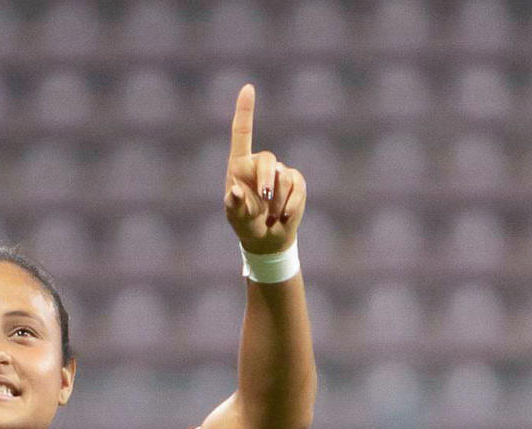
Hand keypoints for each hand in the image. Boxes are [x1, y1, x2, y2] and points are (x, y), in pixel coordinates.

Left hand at [224, 83, 305, 255]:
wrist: (266, 238)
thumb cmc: (245, 223)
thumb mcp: (236, 217)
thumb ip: (234, 205)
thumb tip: (234, 192)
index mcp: (240, 165)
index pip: (242, 133)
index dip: (245, 110)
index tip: (248, 88)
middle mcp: (260, 164)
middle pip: (268, 160)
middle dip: (267, 180)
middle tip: (264, 198)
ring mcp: (280, 172)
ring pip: (284, 178)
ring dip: (277, 201)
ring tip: (270, 216)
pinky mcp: (297, 182)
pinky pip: (297, 188)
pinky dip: (291, 205)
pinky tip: (282, 217)